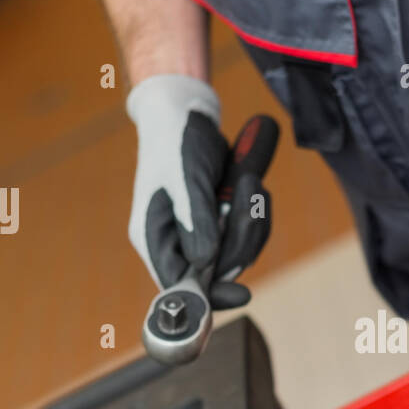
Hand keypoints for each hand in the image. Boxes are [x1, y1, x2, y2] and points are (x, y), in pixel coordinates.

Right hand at [127, 75, 272, 307]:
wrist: (185, 113)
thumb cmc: (177, 142)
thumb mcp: (186, 179)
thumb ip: (196, 221)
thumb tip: (206, 263)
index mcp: (153, 237)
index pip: (179, 285)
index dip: (210, 295)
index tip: (241, 294)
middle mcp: (174, 242)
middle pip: (216, 271)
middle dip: (241, 238)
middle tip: (248, 194)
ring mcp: (197, 234)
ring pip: (236, 254)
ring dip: (252, 222)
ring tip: (247, 180)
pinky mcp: (217, 223)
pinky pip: (245, 235)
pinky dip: (255, 213)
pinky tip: (250, 183)